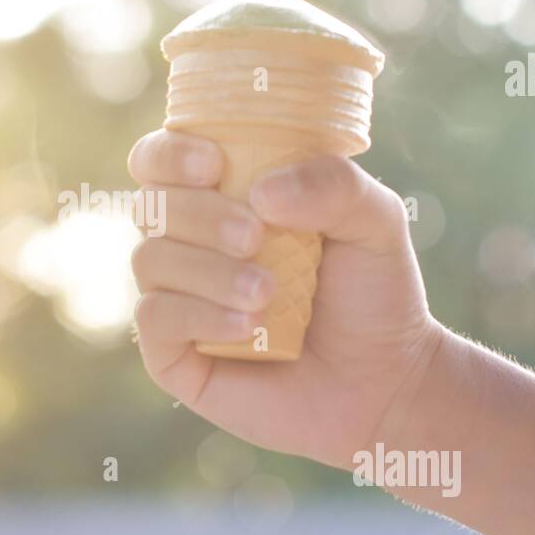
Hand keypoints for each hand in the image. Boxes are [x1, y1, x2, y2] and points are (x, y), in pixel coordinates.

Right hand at [128, 129, 442, 469]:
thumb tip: (261, 191)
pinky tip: (246, 327)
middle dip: (199, 213)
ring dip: (207, 270)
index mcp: (224, 196)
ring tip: (268, 292)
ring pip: (150, 259)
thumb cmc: (373, 292)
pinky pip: (153, 318)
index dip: (171, 153)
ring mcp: (177, 298)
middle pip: (151, 204)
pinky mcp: (172, 355)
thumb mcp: (375, 221)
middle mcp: (190, 243)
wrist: (384, 382)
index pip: (161, 159)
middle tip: (255, 236)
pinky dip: (197, 315)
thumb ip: (333, 185)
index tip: (213, 164)